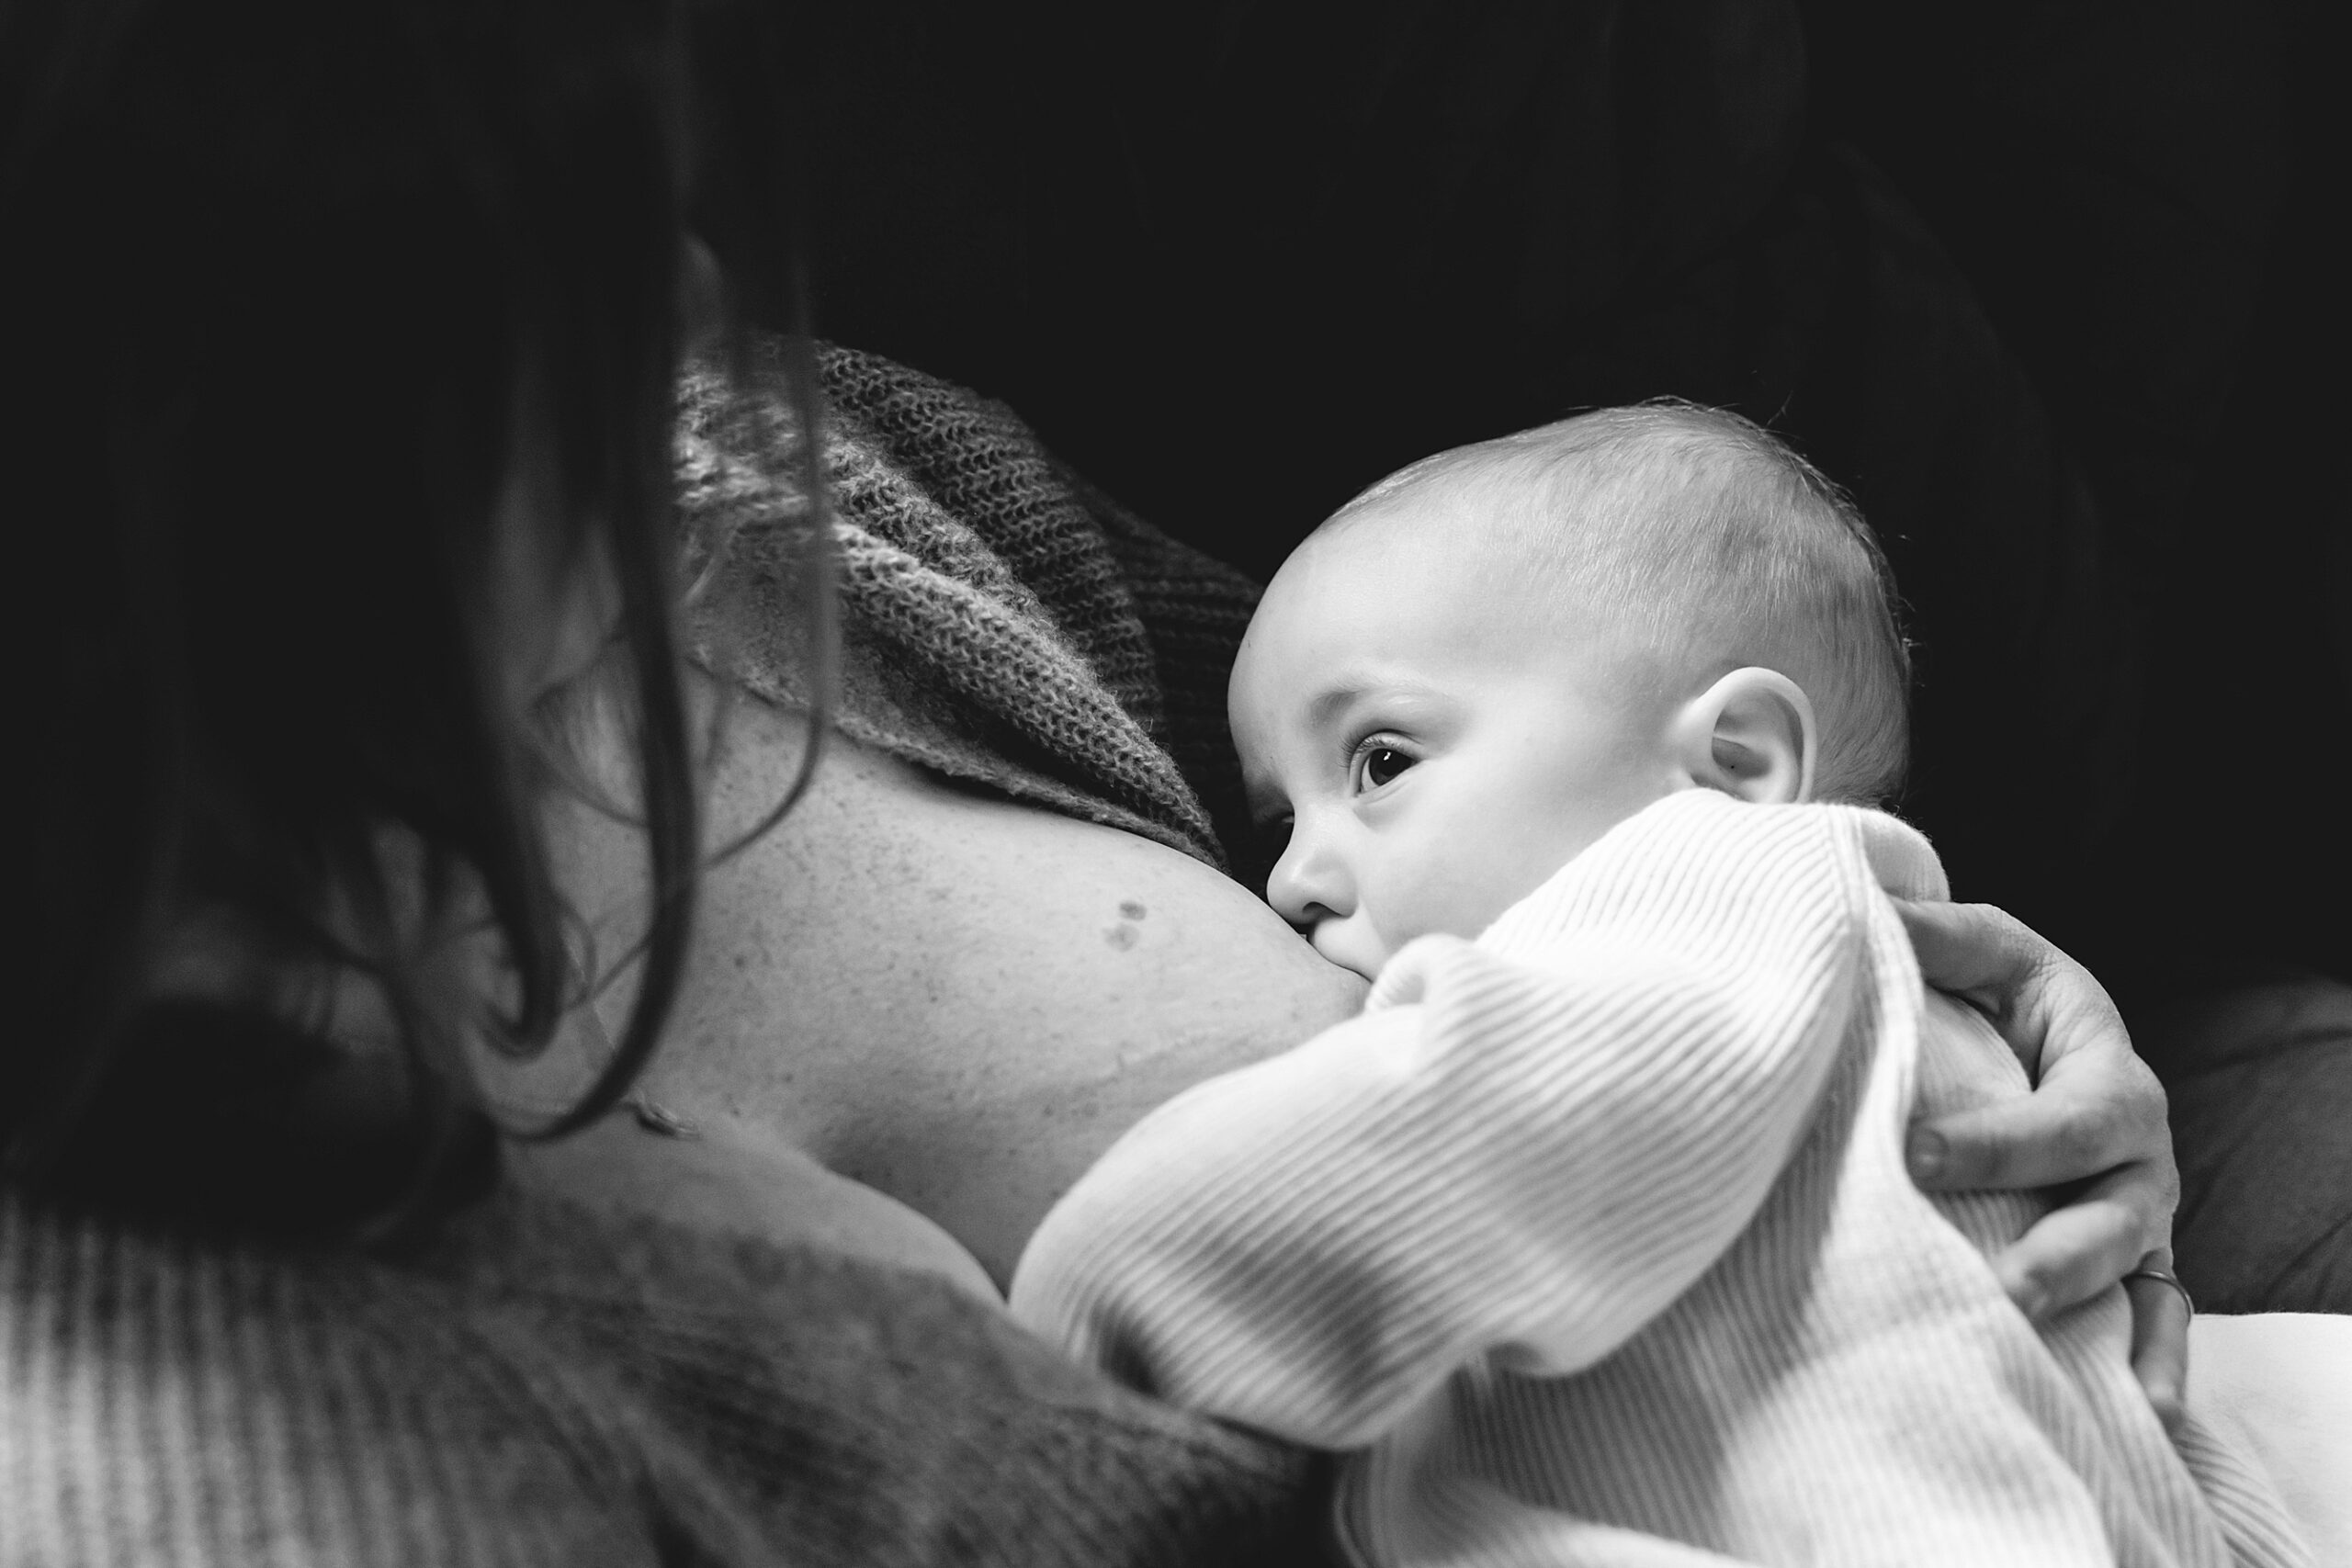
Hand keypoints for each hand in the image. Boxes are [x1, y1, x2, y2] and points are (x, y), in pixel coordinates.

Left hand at [1893, 899, 2184, 1420]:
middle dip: (2053, 1245)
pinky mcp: (2133, 1264)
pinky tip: (2139, 1413)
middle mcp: (2136, 1154)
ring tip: (2025, 1335)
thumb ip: (1935, 934)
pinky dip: (2155, 1364)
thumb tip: (1865, 906)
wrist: (2038, 1042)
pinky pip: (2158, 1318)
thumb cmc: (2005, 996)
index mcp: (2105, 1072)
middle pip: (2110, 1208)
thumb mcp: (1987, 953)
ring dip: (2084, 1308)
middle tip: (1995, 1279)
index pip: (2067, 1117)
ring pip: (2131, 1270)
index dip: (2001, 1141)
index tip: (1916, 1153)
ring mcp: (2138, 1215)